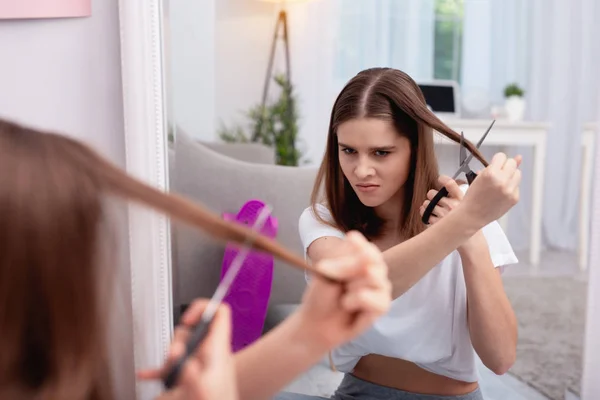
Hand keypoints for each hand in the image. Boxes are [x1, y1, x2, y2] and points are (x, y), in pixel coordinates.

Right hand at [138, 300, 237, 399]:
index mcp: (218, 349)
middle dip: (177, 343)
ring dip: (168, 359)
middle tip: (173, 358)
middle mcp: (210, 353)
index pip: (219, 313)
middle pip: (192, 331)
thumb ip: (192, 374)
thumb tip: (181, 359)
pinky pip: (171, 368)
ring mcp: (200, 364)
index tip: (188, 320)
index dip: (203, 309)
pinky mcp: (191, 377)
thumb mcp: (203, 390)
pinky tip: (147, 375)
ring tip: (167, 373)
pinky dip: (158, 370)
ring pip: (180, 349)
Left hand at [296, 231, 391, 349]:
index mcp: (360, 259)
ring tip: (343, 298)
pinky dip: (358, 302)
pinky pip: (376, 299)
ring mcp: (381, 288)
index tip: (350, 238)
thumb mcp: (327, 275)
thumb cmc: (322, 296)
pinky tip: (349, 306)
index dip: (361, 244)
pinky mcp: (383, 306)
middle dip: (348, 269)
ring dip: (352, 288)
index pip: (367, 248)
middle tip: (337, 281)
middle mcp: (374, 270)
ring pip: (373, 278)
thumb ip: (346, 266)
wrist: (317, 322)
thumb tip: (365, 263)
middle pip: (371, 260)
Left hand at [420, 176, 486, 253]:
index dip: (443, 179)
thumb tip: (458, 186)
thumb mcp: (472, 207)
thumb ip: (463, 197)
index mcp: (462, 200)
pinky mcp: (437, 224)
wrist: (473, 243)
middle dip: (431, 196)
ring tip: (431, 208)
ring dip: (427, 205)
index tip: (440, 179)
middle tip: (434, 199)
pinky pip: (425, 215)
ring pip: (426, 204)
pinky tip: (429, 215)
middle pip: (432, 193)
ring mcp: (443, 215)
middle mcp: (452, 206)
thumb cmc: (473, 225)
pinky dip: (424, 214)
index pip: (450, 184)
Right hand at [458, 153, 521, 229]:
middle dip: (505, 166)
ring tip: (499, 183)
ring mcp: (509, 190)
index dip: (497, 161)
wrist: (472, 214)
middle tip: (498, 174)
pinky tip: (501, 193)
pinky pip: (516, 186)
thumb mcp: (480, 177)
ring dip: (510, 176)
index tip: (494, 166)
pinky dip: (510, 187)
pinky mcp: (514, 198)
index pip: (502, 157)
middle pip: (512, 163)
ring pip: (518, 173)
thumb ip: (497, 166)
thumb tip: (518, 157)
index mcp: (490, 174)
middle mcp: (502, 181)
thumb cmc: (473, 196)